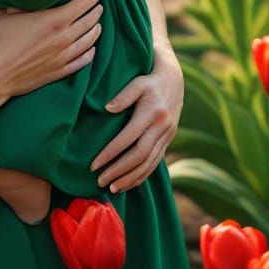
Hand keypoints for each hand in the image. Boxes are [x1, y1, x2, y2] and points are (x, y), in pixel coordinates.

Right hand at [0, 0, 103, 97]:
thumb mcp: (3, 12)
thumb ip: (16, 0)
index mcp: (53, 20)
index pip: (82, 4)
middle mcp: (63, 38)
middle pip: (88, 21)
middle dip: (95, 11)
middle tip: (98, 6)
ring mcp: (63, 57)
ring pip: (88, 41)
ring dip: (95, 31)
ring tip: (97, 25)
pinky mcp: (58, 72)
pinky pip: (81, 61)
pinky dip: (89, 54)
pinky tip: (91, 50)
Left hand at [91, 41, 183, 191]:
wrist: (174, 81)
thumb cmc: (149, 81)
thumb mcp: (137, 83)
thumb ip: (123, 96)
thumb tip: (107, 108)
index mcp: (152, 113)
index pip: (128, 139)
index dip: (110, 153)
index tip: (94, 164)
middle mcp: (161, 128)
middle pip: (139, 156)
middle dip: (118, 171)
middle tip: (100, 181)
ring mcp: (167, 136)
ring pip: (148, 163)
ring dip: (129, 178)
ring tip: (111, 188)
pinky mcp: (168, 141)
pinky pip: (155, 163)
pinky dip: (141, 176)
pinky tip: (127, 184)